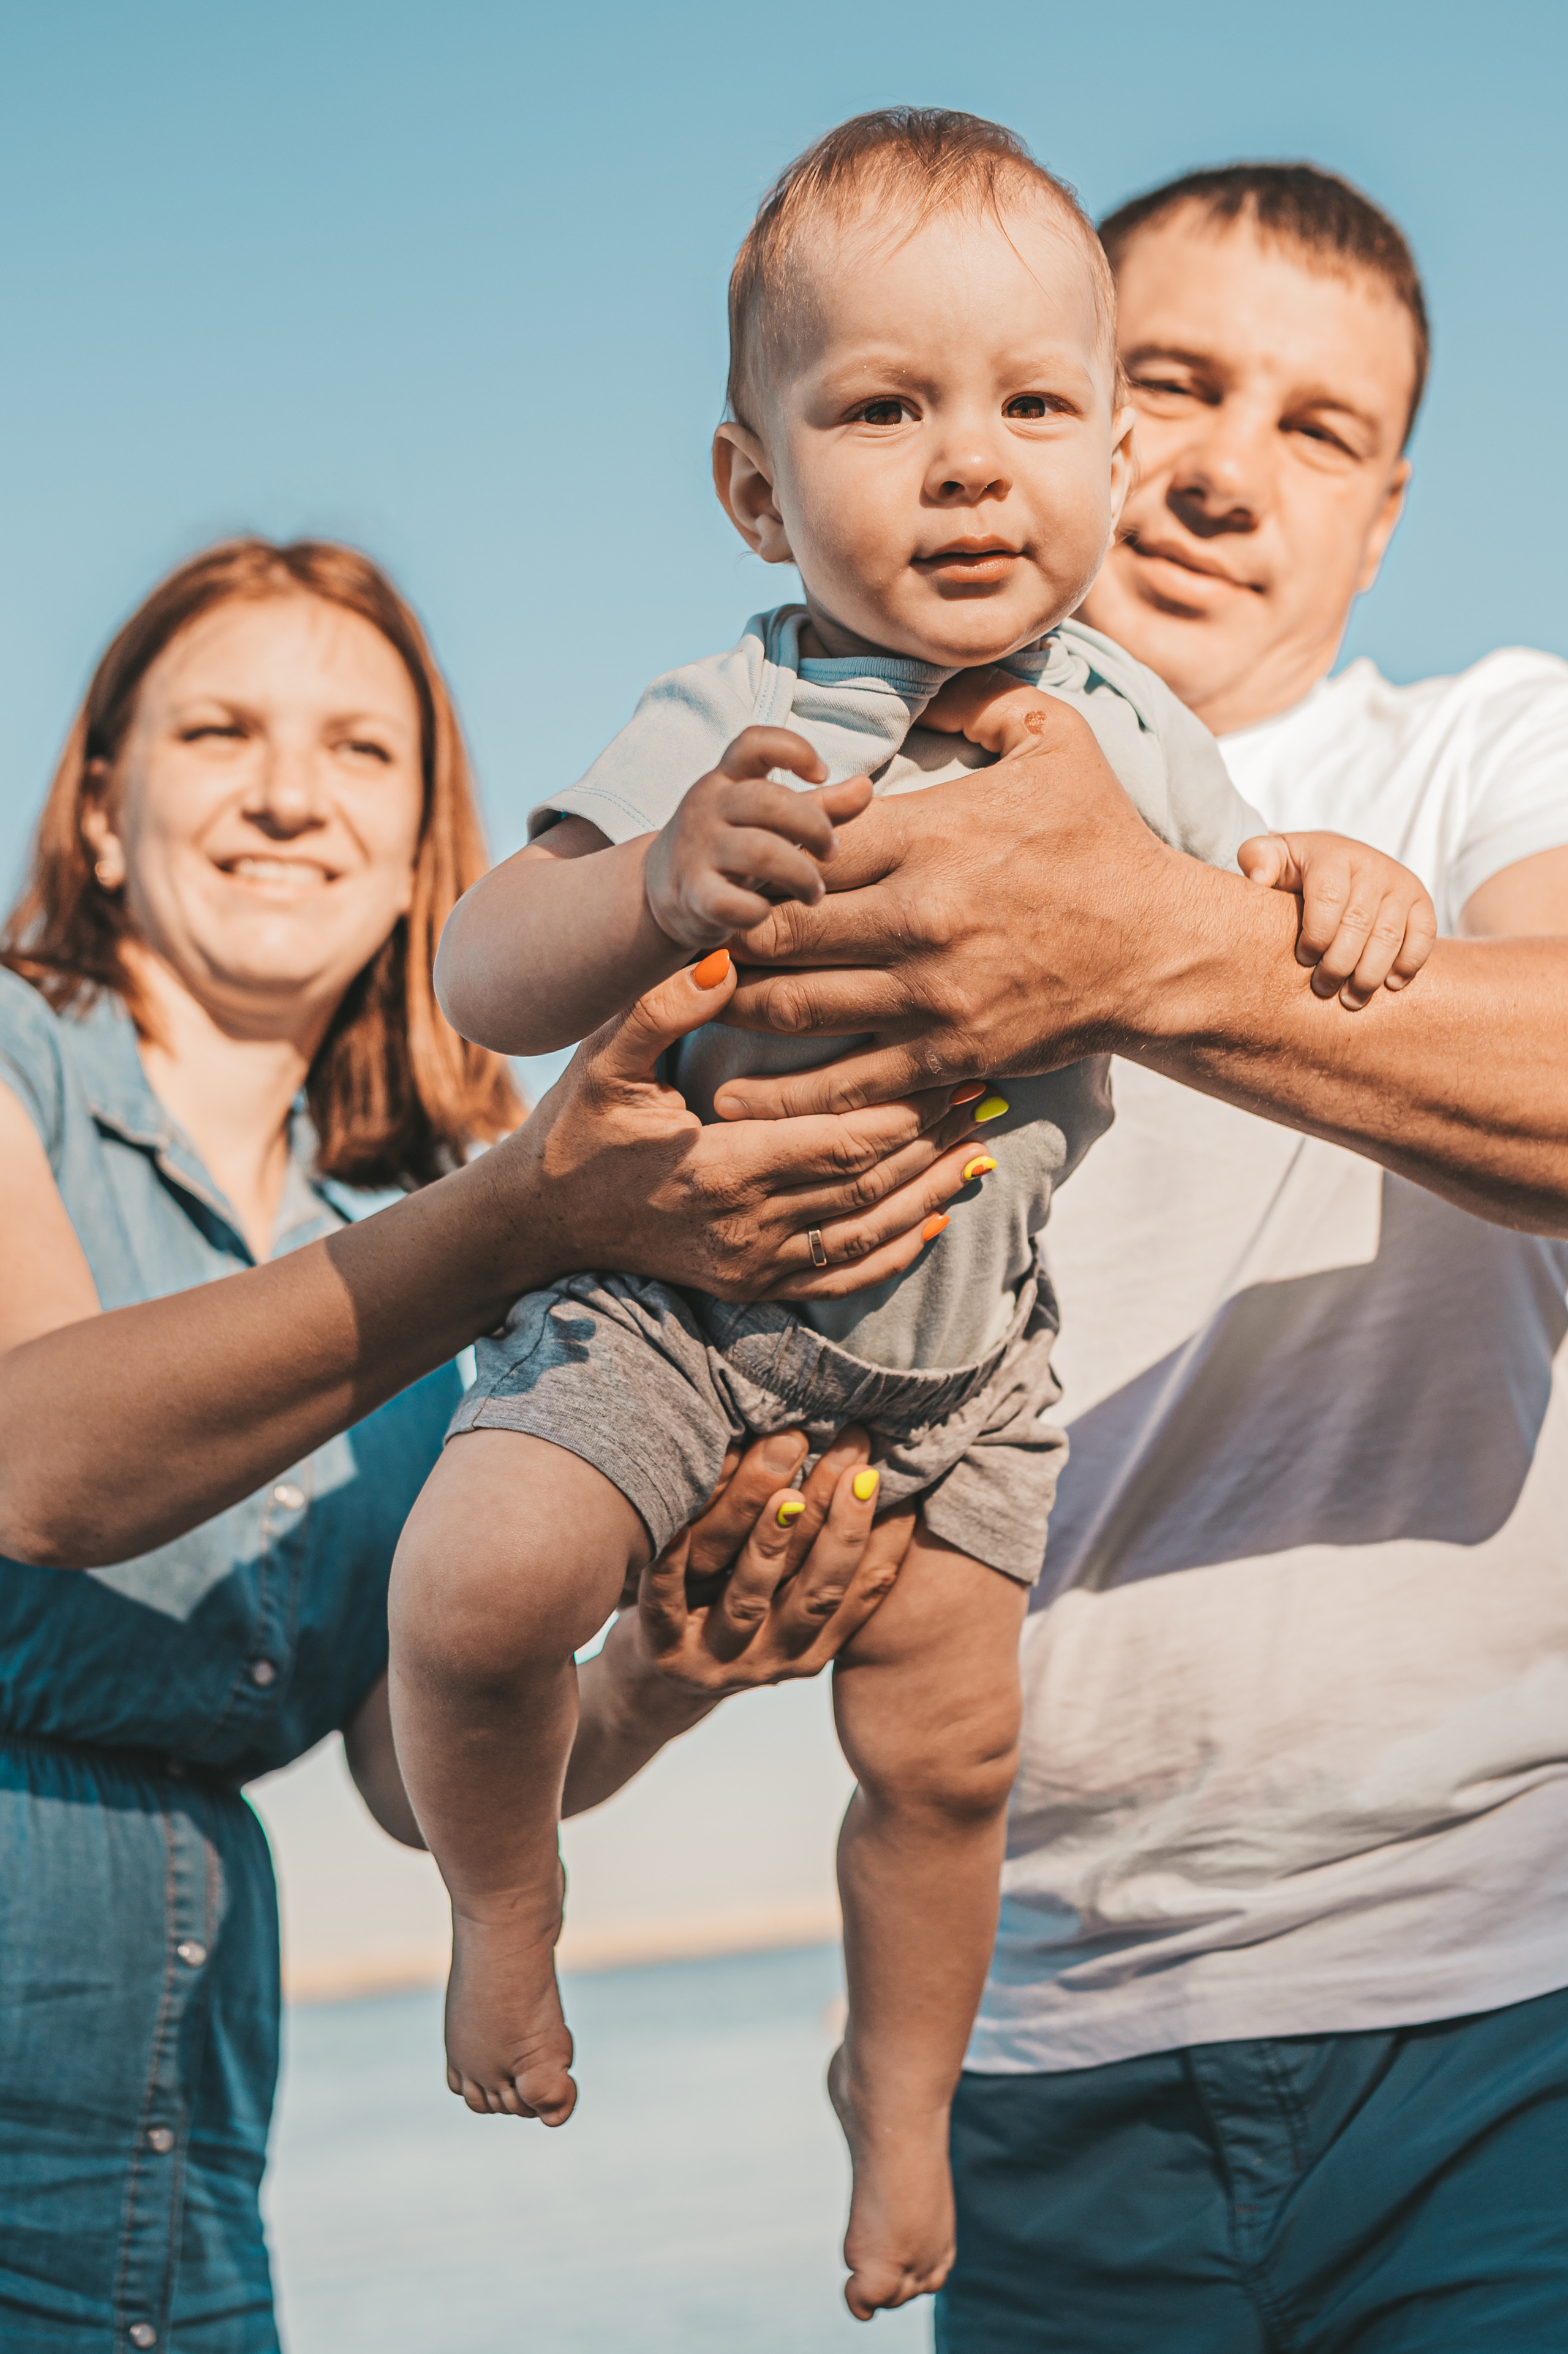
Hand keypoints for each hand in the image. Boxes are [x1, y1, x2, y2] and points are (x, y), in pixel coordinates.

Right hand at [508, 954, 985, 1301]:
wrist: (540, 1220)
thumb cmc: (577, 1127)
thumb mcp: (605, 1059)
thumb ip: (663, 1006)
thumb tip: (726, 956)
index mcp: (720, 1166)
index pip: (843, 1139)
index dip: (909, 1108)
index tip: (954, 1065)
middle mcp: (746, 1226)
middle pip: (871, 1183)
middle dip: (937, 1141)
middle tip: (989, 1094)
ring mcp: (753, 1264)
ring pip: (869, 1232)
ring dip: (933, 1193)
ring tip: (984, 1149)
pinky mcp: (754, 1286)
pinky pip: (844, 1278)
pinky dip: (898, 1252)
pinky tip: (939, 1221)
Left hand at [614, 1425, 912, 1693]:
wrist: (655, 1685)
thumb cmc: (730, 1612)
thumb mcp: (783, 1594)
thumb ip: (819, 1552)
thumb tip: (874, 1475)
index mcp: (813, 1644)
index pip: (859, 1592)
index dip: (884, 1541)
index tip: (899, 1485)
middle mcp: (773, 1658)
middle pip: (814, 1592)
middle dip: (841, 1529)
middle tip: (860, 1470)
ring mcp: (717, 1660)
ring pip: (748, 1599)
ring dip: (770, 1545)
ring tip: (786, 1496)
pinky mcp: (663, 1652)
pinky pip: (666, 1604)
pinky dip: (673, 1564)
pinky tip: (679, 1525)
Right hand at [643, 726, 873, 949]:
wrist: (661, 891)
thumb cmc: (732, 847)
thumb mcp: (770, 820)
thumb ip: (819, 805)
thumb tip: (866, 786)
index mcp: (726, 779)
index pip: (753, 743)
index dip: (794, 750)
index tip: (822, 774)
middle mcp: (707, 807)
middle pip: (767, 800)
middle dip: (813, 826)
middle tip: (831, 851)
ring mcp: (696, 851)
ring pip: (758, 852)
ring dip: (800, 874)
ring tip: (814, 892)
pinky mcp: (692, 894)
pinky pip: (730, 902)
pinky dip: (757, 913)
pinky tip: (765, 915)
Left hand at [705, 685, 1193, 1118]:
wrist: (1161, 950)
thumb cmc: (1105, 842)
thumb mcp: (1058, 739)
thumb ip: (986, 697)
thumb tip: (933, 673)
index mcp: (930, 837)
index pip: (805, 846)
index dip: (755, 856)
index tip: (728, 863)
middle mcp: (919, 917)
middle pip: (781, 928)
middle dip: (726, 934)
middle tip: (686, 937)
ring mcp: (930, 992)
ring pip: (796, 1005)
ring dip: (735, 1006)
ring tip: (689, 1004)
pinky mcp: (947, 1051)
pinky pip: (847, 1081)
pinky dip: (783, 1094)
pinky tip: (727, 1096)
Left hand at [1238, 831, 1436, 1008]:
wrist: (1339, 860)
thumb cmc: (1299, 869)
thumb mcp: (1274, 857)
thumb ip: (1258, 858)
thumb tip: (1258, 877)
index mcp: (1334, 855)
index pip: (1329, 899)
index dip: (1316, 935)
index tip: (1302, 958)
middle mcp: (1372, 865)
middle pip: (1359, 924)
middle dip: (1339, 964)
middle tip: (1323, 989)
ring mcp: (1400, 883)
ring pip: (1390, 936)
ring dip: (1370, 974)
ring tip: (1351, 999)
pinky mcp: (1421, 901)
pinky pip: (1424, 935)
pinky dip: (1409, 964)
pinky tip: (1391, 984)